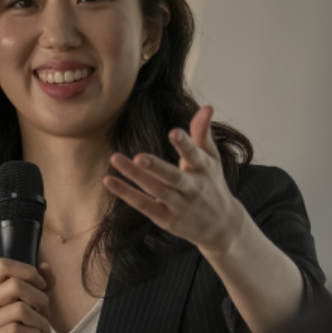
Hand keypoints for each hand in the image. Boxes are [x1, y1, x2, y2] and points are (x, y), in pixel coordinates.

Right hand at [0, 259, 51, 332]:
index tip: (42, 288)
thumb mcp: (29, 310)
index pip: (3, 266)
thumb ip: (38, 287)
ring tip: (43, 331)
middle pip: (14, 286)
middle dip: (40, 300)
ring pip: (18, 309)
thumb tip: (46, 267)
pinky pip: (14, 331)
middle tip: (45, 316)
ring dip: (41, 321)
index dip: (28, 272)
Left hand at [106, 104, 246, 255]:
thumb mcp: (211, 159)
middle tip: (139, 156)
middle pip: (173, 177)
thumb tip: (207, 106)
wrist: (221, 226)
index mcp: (204, 170)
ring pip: (156, 191)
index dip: (185, 144)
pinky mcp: (167, 220)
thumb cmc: (212, 185)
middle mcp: (192, 189)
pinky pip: (144, 206)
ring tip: (116, 159)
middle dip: (157, 168)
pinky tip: (110, 180)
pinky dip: (127, 194)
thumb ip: (203, 133)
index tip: (174, 132)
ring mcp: (179, 206)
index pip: (195, 156)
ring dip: (135, 176)